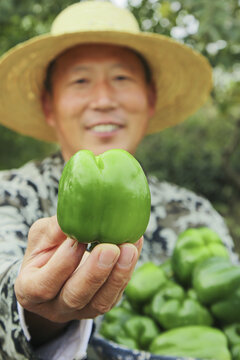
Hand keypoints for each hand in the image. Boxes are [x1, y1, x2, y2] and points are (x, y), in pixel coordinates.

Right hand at [15, 216, 141, 325]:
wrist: (58, 265)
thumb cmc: (48, 248)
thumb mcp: (42, 236)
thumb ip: (55, 230)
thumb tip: (79, 215)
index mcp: (30, 290)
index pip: (44, 284)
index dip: (62, 264)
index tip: (77, 239)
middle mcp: (55, 305)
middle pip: (75, 296)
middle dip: (95, 273)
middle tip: (111, 248)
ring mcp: (81, 310)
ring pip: (100, 301)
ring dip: (118, 274)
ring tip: (130, 248)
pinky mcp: (102, 304)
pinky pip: (116, 293)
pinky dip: (128, 270)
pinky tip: (135, 246)